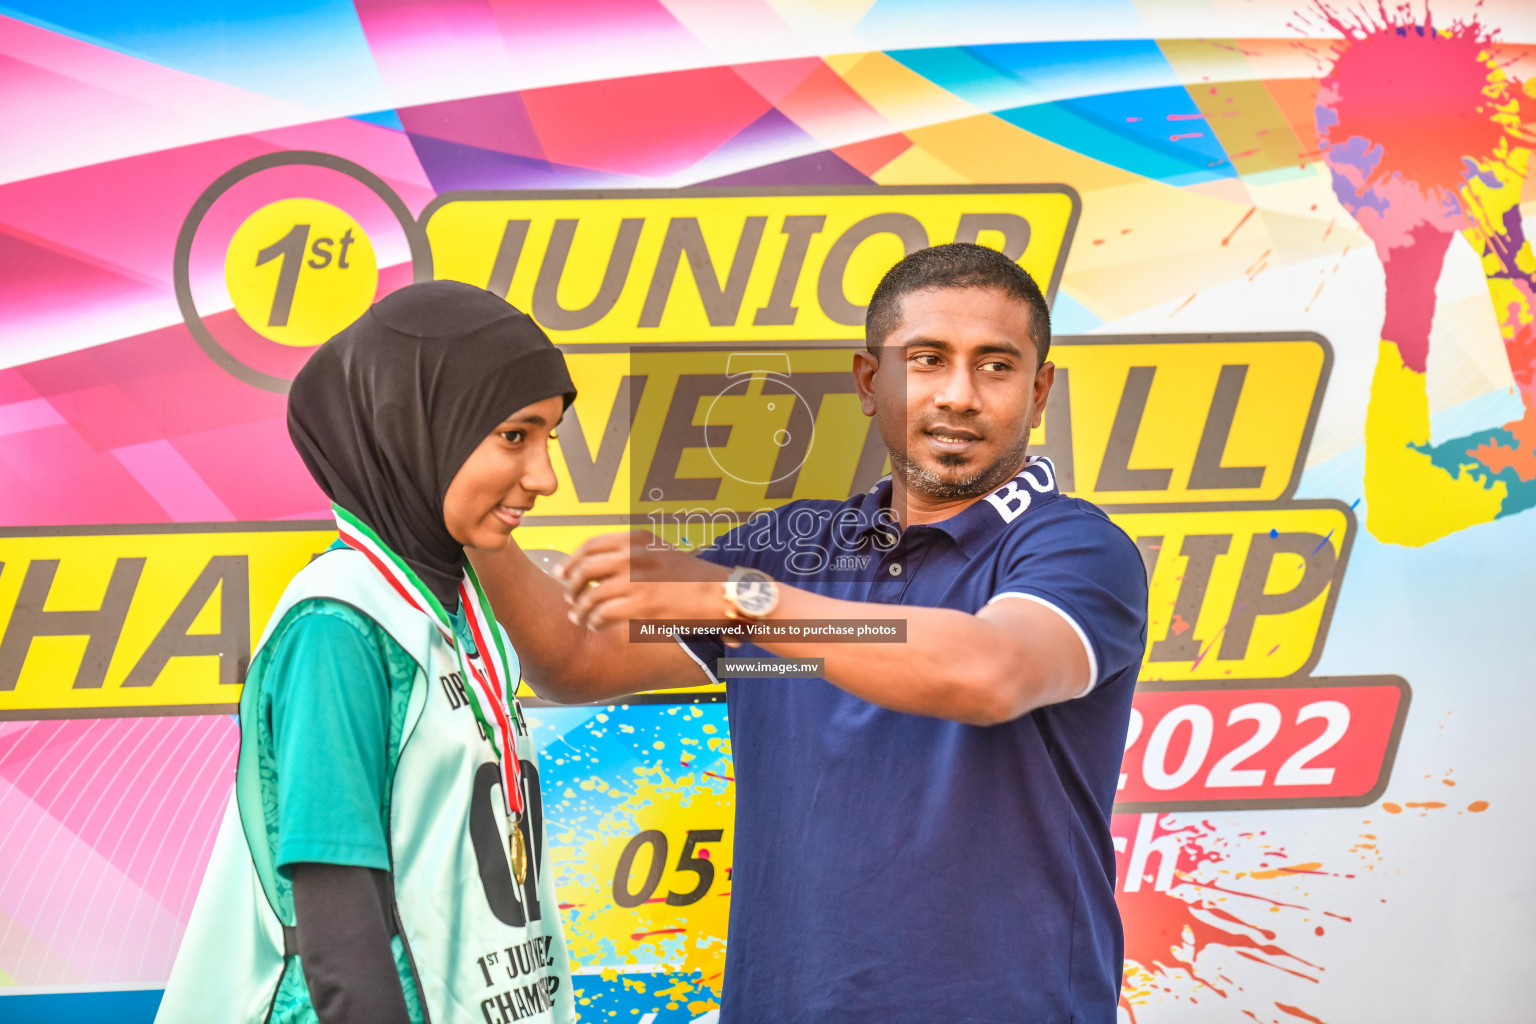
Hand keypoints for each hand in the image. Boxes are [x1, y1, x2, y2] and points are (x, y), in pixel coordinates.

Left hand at [556, 530, 730, 631]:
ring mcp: (636, 580)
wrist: (720, 592)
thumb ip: (632, 552)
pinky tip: (597, 625)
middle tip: (569, 599)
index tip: (561, 572)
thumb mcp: (660, 551)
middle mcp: (633, 555)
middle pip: (584, 569)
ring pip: (590, 596)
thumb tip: (600, 564)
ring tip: (580, 617)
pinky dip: (595, 621)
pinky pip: (603, 614)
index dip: (571, 560)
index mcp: (636, 539)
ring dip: (580, 610)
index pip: (591, 545)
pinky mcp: (642, 605)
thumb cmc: (691, 577)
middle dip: (571, 587)